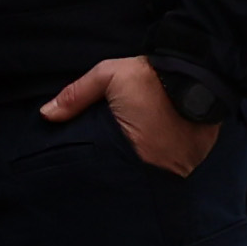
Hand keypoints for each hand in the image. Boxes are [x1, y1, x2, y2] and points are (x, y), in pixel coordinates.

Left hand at [38, 55, 220, 177]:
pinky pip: (178, 165)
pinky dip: (169, 159)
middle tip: (115, 159)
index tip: (92, 162)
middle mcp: (157, 165)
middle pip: (130, 176)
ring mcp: (181, 166)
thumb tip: (46, 115)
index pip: (105, 170)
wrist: (200, 70)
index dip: (98, 167)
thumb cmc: (151, 76)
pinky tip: (163, 147)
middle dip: (121, 169)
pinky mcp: (197, 159)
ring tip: (140, 154)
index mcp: (129, 150)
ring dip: (148, 166)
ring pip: (156, 173)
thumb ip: (76, 96)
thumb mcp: (108, 76)